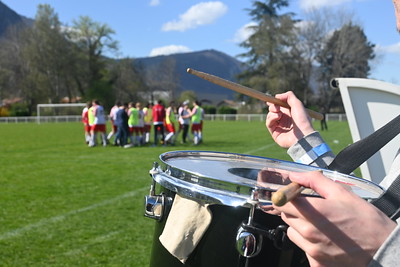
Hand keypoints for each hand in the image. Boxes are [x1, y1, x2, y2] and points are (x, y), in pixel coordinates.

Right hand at [266, 91, 314, 147]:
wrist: (302, 135)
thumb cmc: (302, 120)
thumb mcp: (297, 104)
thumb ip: (288, 96)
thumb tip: (277, 96)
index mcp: (291, 114)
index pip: (280, 107)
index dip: (275, 103)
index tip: (271, 99)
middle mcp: (285, 120)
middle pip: (273, 111)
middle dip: (273, 107)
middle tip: (276, 107)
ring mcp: (279, 127)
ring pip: (269, 116)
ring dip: (272, 112)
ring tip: (279, 114)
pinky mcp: (275, 133)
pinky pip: (268, 123)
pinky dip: (271, 118)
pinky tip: (277, 117)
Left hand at [274, 171, 396, 266]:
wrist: (383, 248)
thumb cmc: (366, 221)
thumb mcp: (342, 193)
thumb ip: (315, 181)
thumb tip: (295, 176)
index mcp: (314, 212)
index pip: (281, 202)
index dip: (285, 196)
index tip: (292, 195)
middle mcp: (309, 232)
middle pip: (285, 216)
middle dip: (294, 209)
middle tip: (311, 208)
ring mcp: (312, 249)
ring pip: (292, 232)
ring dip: (299, 226)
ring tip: (319, 223)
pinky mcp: (316, 262)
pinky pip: (302, 247)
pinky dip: (308, 241)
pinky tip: (323, 238)